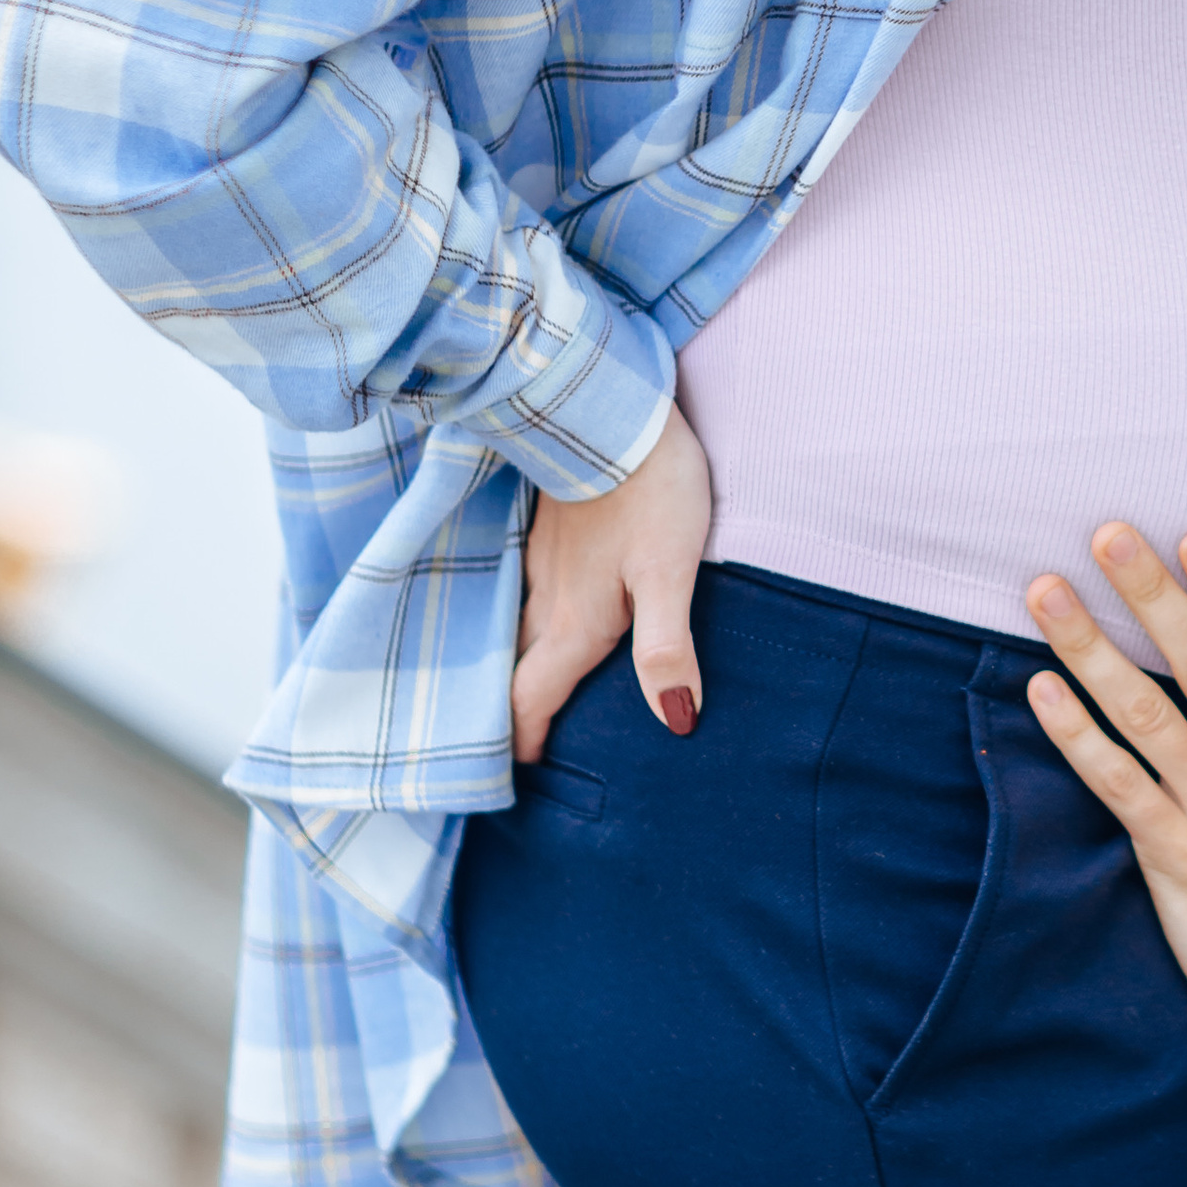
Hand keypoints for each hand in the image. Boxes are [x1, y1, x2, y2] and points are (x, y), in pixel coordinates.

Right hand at [513, 402, 710, 762]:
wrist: (614, 406)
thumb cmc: (653, 489)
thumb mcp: (670, 571)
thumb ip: (667, 648)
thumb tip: (677, 723)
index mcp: (576, 621)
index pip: (532, 699)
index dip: (522, 743)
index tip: (512, 781)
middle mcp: (547, 599)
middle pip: (514, 672)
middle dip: (509, 716)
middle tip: (508, 753)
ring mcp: (541, 561)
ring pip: (515, 630)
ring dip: (512, 669)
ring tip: (518, 697)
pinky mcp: (547, 529)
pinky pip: (525, 591)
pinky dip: (522, 621)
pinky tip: (535, 615)